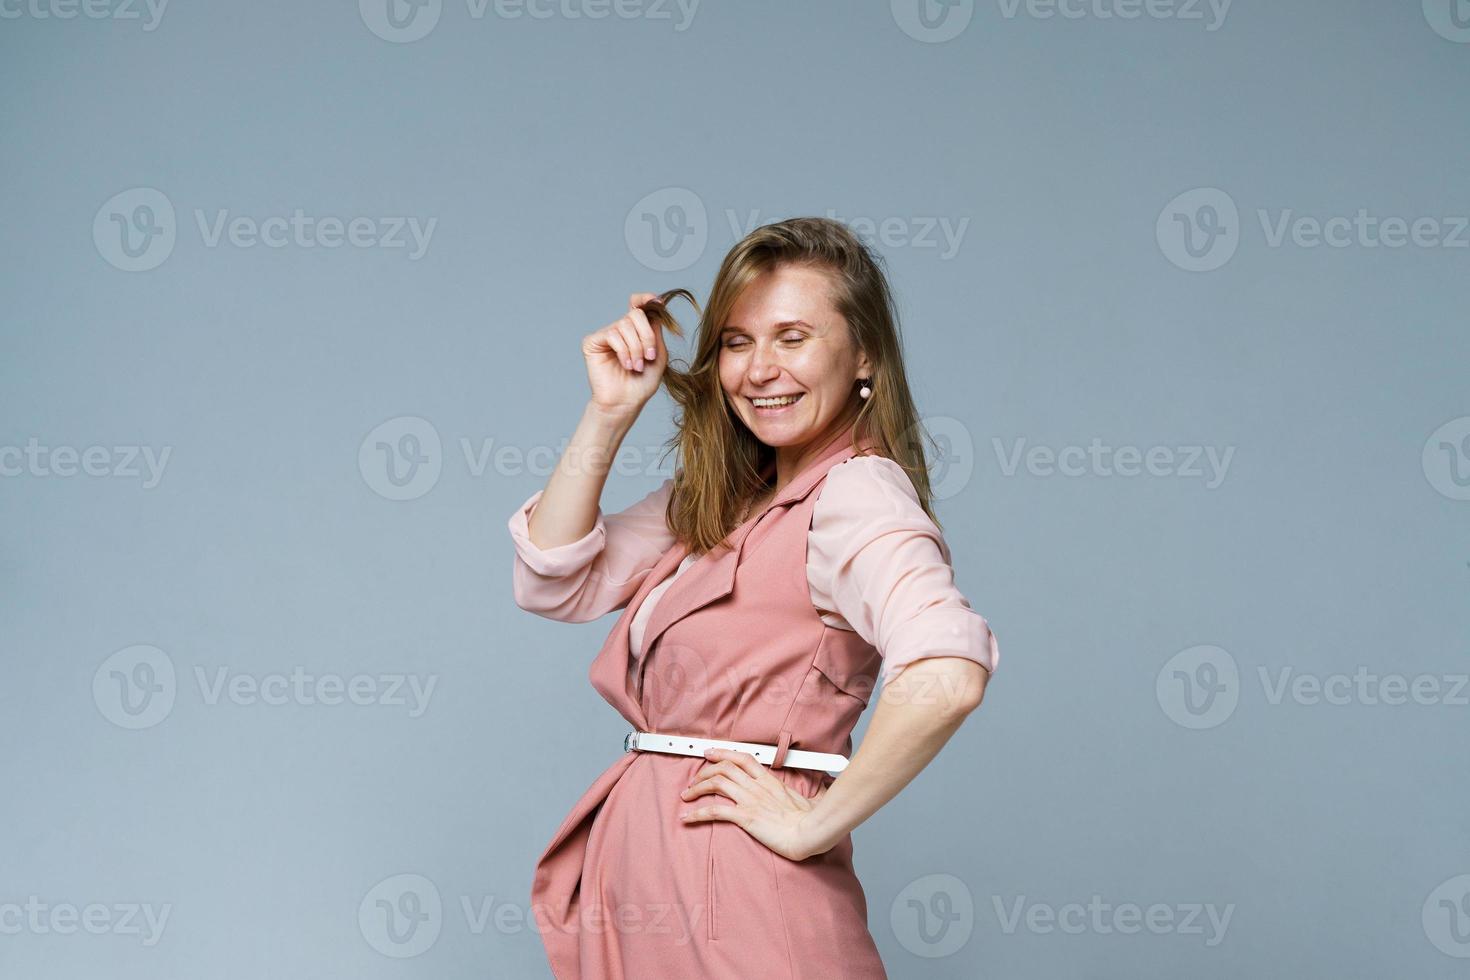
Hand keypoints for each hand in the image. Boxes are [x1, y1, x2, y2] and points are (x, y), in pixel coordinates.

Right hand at [583, 292, 678, 418]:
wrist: (625, 402)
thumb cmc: (641, 383)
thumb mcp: (658, 356)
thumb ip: (656, 332)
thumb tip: (655, 307)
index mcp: (636, 330)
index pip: (638, 305)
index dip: (647, 299)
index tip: (658, 302)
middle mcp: (620, 329)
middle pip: (636, 314)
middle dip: (646, 336)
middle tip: (648, 356)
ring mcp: (606, 335)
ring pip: (625, 325)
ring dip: (635, 348)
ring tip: (636, 367)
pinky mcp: (593, 342)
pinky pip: (612, 334)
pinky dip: (623, 350)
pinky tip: (625, 364)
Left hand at [678, 748, 837, 861]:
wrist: (809, 832)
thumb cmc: (810, 820)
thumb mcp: (806, 800)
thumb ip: (801, 795)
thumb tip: (818, 791)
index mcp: (769, 781)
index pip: (742, 758)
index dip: (723, 753)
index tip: (710, 753)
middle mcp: (757, 787)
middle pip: (724, 768)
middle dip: (704, 771)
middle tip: (694, 779)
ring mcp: (750, 800)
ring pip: (716, 783)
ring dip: (697, 788)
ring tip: (687, 795)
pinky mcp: (745, 816)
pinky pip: (714, 811)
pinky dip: (697, 813)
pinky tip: (688, 817)